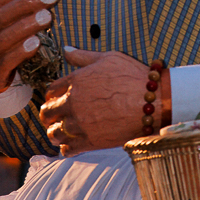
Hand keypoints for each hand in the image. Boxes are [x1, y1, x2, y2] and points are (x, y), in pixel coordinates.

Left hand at [40, 48, 155, 155]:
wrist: (152, 102)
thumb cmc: (133, 76)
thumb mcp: (109, 58)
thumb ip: (84, 56)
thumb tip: (66, 49)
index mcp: (75, 81)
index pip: (50, 91)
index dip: (52, 96)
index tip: (57, 99)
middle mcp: (72, 103)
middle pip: (47, 113)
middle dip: (49, 115)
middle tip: (56, 117)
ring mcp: (80, 124)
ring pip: (54, 134)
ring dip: (56, 133)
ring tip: (64, 132)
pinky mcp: (89, 141)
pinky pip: (67, 149)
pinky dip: (67, 148)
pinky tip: (74, 143)